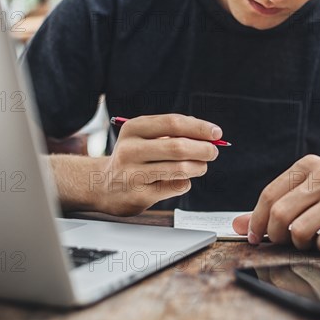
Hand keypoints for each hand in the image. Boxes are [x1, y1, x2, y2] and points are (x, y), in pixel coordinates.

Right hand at [53, 114, 220, 215]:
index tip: (217, 133)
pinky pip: (175, 187)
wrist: (103, 185)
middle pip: (177, 147)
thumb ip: (173, 133)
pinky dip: (185, 182)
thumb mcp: (144, 138)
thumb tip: (209, 134)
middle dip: (203, 149)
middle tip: (214, 152)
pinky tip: (180, 180)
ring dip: (198, 167)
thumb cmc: (133, 157)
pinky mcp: (139, 195)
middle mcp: (130, 150)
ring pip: (179, 169)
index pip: (172, 123)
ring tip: (201, 166)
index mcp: (133, 129)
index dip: (199, 128)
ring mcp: (132, 174)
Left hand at [232, 155, 319, 251]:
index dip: (257, 220)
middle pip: (280, 213)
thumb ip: (273, 210)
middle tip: (283, 242)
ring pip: (299, 230)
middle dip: (276, 235)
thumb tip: (239, 225)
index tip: (255, 237)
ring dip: (301, 244)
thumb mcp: (307, 198)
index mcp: (308, 166)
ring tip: (311, 241)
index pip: (269, 195)